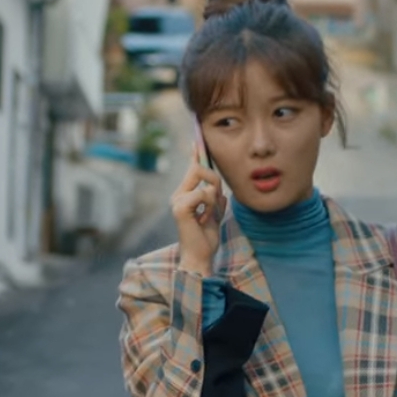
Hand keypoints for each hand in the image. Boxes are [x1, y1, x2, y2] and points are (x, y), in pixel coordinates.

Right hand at [172, 155, 224, 275]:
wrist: (199, 257)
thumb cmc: (206, 238)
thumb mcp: (215, 213)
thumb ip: (215, 197)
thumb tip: (218, 185)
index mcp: (184, 194)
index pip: (192, 168)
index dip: (196, 153)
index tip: (197, 140)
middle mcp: (178, 194)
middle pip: (200, 169)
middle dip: (215, 182)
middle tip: (217, 203)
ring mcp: (177, 200)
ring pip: (206, 182)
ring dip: (215, 200)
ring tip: (209, 217)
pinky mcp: (180, 207)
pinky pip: (204, 194)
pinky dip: (211, 207)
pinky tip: (204, 220)